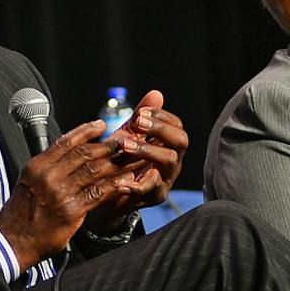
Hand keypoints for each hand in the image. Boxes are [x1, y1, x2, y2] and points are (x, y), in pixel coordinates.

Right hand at [0, 120, 134, 270]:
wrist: (12, 240)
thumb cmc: (21, 213)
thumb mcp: (28, 182)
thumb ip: (48, 168)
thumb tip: (68, 155)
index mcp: (38, 166)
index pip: (66, 142)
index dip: (86, 131)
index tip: (101, 125)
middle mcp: (49, 176)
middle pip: (84, 154)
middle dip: (108, 146)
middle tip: (125, 140)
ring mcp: (60, 193)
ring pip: (94, 171)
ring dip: (117, 163)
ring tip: (132, 158)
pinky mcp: (71, 211)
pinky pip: (98, 193)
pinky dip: (115, 185)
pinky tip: (127, 181)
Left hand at [85, 90, 188, 224]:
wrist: (109, 194)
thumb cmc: (122, 162)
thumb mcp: (130, 136)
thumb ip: (142, 116)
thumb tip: (156, 93)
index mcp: (169, 145)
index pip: (176, 125)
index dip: (161, 116)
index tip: (140, 113)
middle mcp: (173, 161)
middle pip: (180, 141)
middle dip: (160, 129)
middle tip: (137, 123)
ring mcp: (166, 178)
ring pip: (169, 160)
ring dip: (147, 150)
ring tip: (124, 146)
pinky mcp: (155, 197)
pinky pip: (151, 189)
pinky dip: (136, 184)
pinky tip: (121, 180)